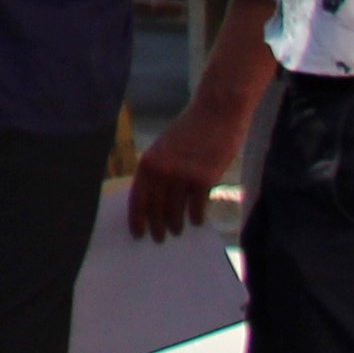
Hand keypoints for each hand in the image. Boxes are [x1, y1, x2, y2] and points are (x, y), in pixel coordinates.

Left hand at [125, 93, 244, 242]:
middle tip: (158, 239)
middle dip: (156, 226)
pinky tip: (196, 222)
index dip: (137, 218)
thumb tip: (155, 198)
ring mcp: (182, 175)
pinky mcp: (203, 179)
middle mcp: (161, 170)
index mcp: (148, 161)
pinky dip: (196, 217)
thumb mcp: (166, 147)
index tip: (137, 234)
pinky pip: (197, 207)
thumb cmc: (191, 130)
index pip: (137, 197)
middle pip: (155, 208)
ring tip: (176, 232)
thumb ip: (160, 169)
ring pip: (175, 211)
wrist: (216, 113)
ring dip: (175, 225)